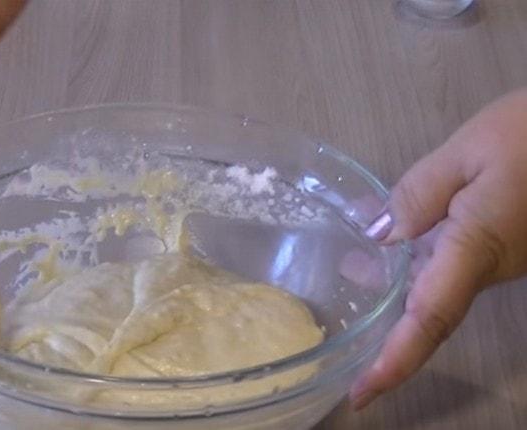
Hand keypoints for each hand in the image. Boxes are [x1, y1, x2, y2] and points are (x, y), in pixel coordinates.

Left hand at [351, 88, 526, 408]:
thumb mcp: (468, 151)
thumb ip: (419, 194)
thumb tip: (378, 234)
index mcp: (477, 248)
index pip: (430, 319)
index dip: (395, 360)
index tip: (363, 394)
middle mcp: (488, 266)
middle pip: (430, 317)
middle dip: (390, 345)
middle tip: (348, 366)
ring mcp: (496, 259)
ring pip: (436, 291)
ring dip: (392, 298)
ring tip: (346, 283)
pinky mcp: (497, 244)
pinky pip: (448, 268)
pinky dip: (410, 268)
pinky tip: (378, 251)